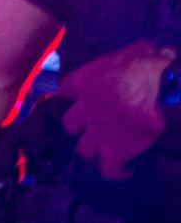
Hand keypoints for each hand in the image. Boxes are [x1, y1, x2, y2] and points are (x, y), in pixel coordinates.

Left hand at [59, 39, 171, 180]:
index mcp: (83, 83)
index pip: (65, 91)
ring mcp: (96, 131)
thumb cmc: (143, 62)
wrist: (150, 83)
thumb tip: (158, 51)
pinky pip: (109, 169)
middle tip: (95, 130)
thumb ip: (135, 55)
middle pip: (70, 125)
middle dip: (80, 129)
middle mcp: (84, 108)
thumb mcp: (135, 52)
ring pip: (84, 149)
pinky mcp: (114, 149)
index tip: (78, 100)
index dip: (72, 97)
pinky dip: (116, 171)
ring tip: (108, 151)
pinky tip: (125, 170)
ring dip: (94, 150)